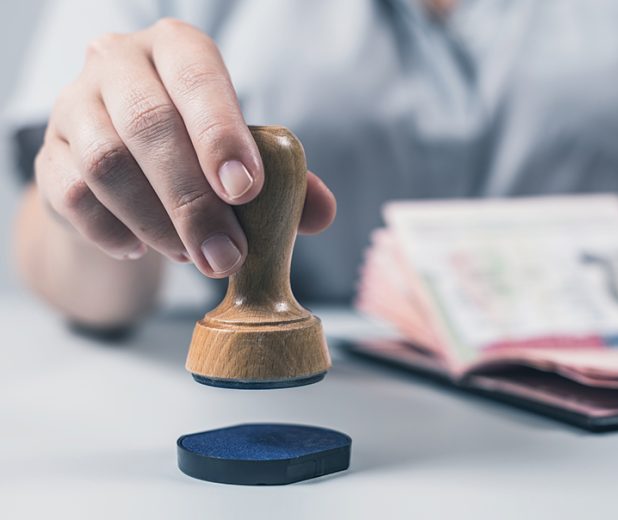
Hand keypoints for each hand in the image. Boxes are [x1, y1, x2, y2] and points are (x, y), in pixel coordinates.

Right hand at [36, 18, 335, 277]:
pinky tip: (142, 250)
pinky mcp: (47, 154)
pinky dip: (113, 232)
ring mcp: (74, 106)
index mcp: (177, 49)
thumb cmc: (196, 153)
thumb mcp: (241, 156)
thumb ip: (284, 181)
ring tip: (192, 258)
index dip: (221, 133)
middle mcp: (119, 63)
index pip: (198, 77)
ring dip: (156, 223)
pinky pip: (73, 196)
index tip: (244, 190)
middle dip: (193, 200)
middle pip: (149, 125)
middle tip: (225, 255)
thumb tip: (322, 214)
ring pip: (106, 164)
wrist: (126, 172)